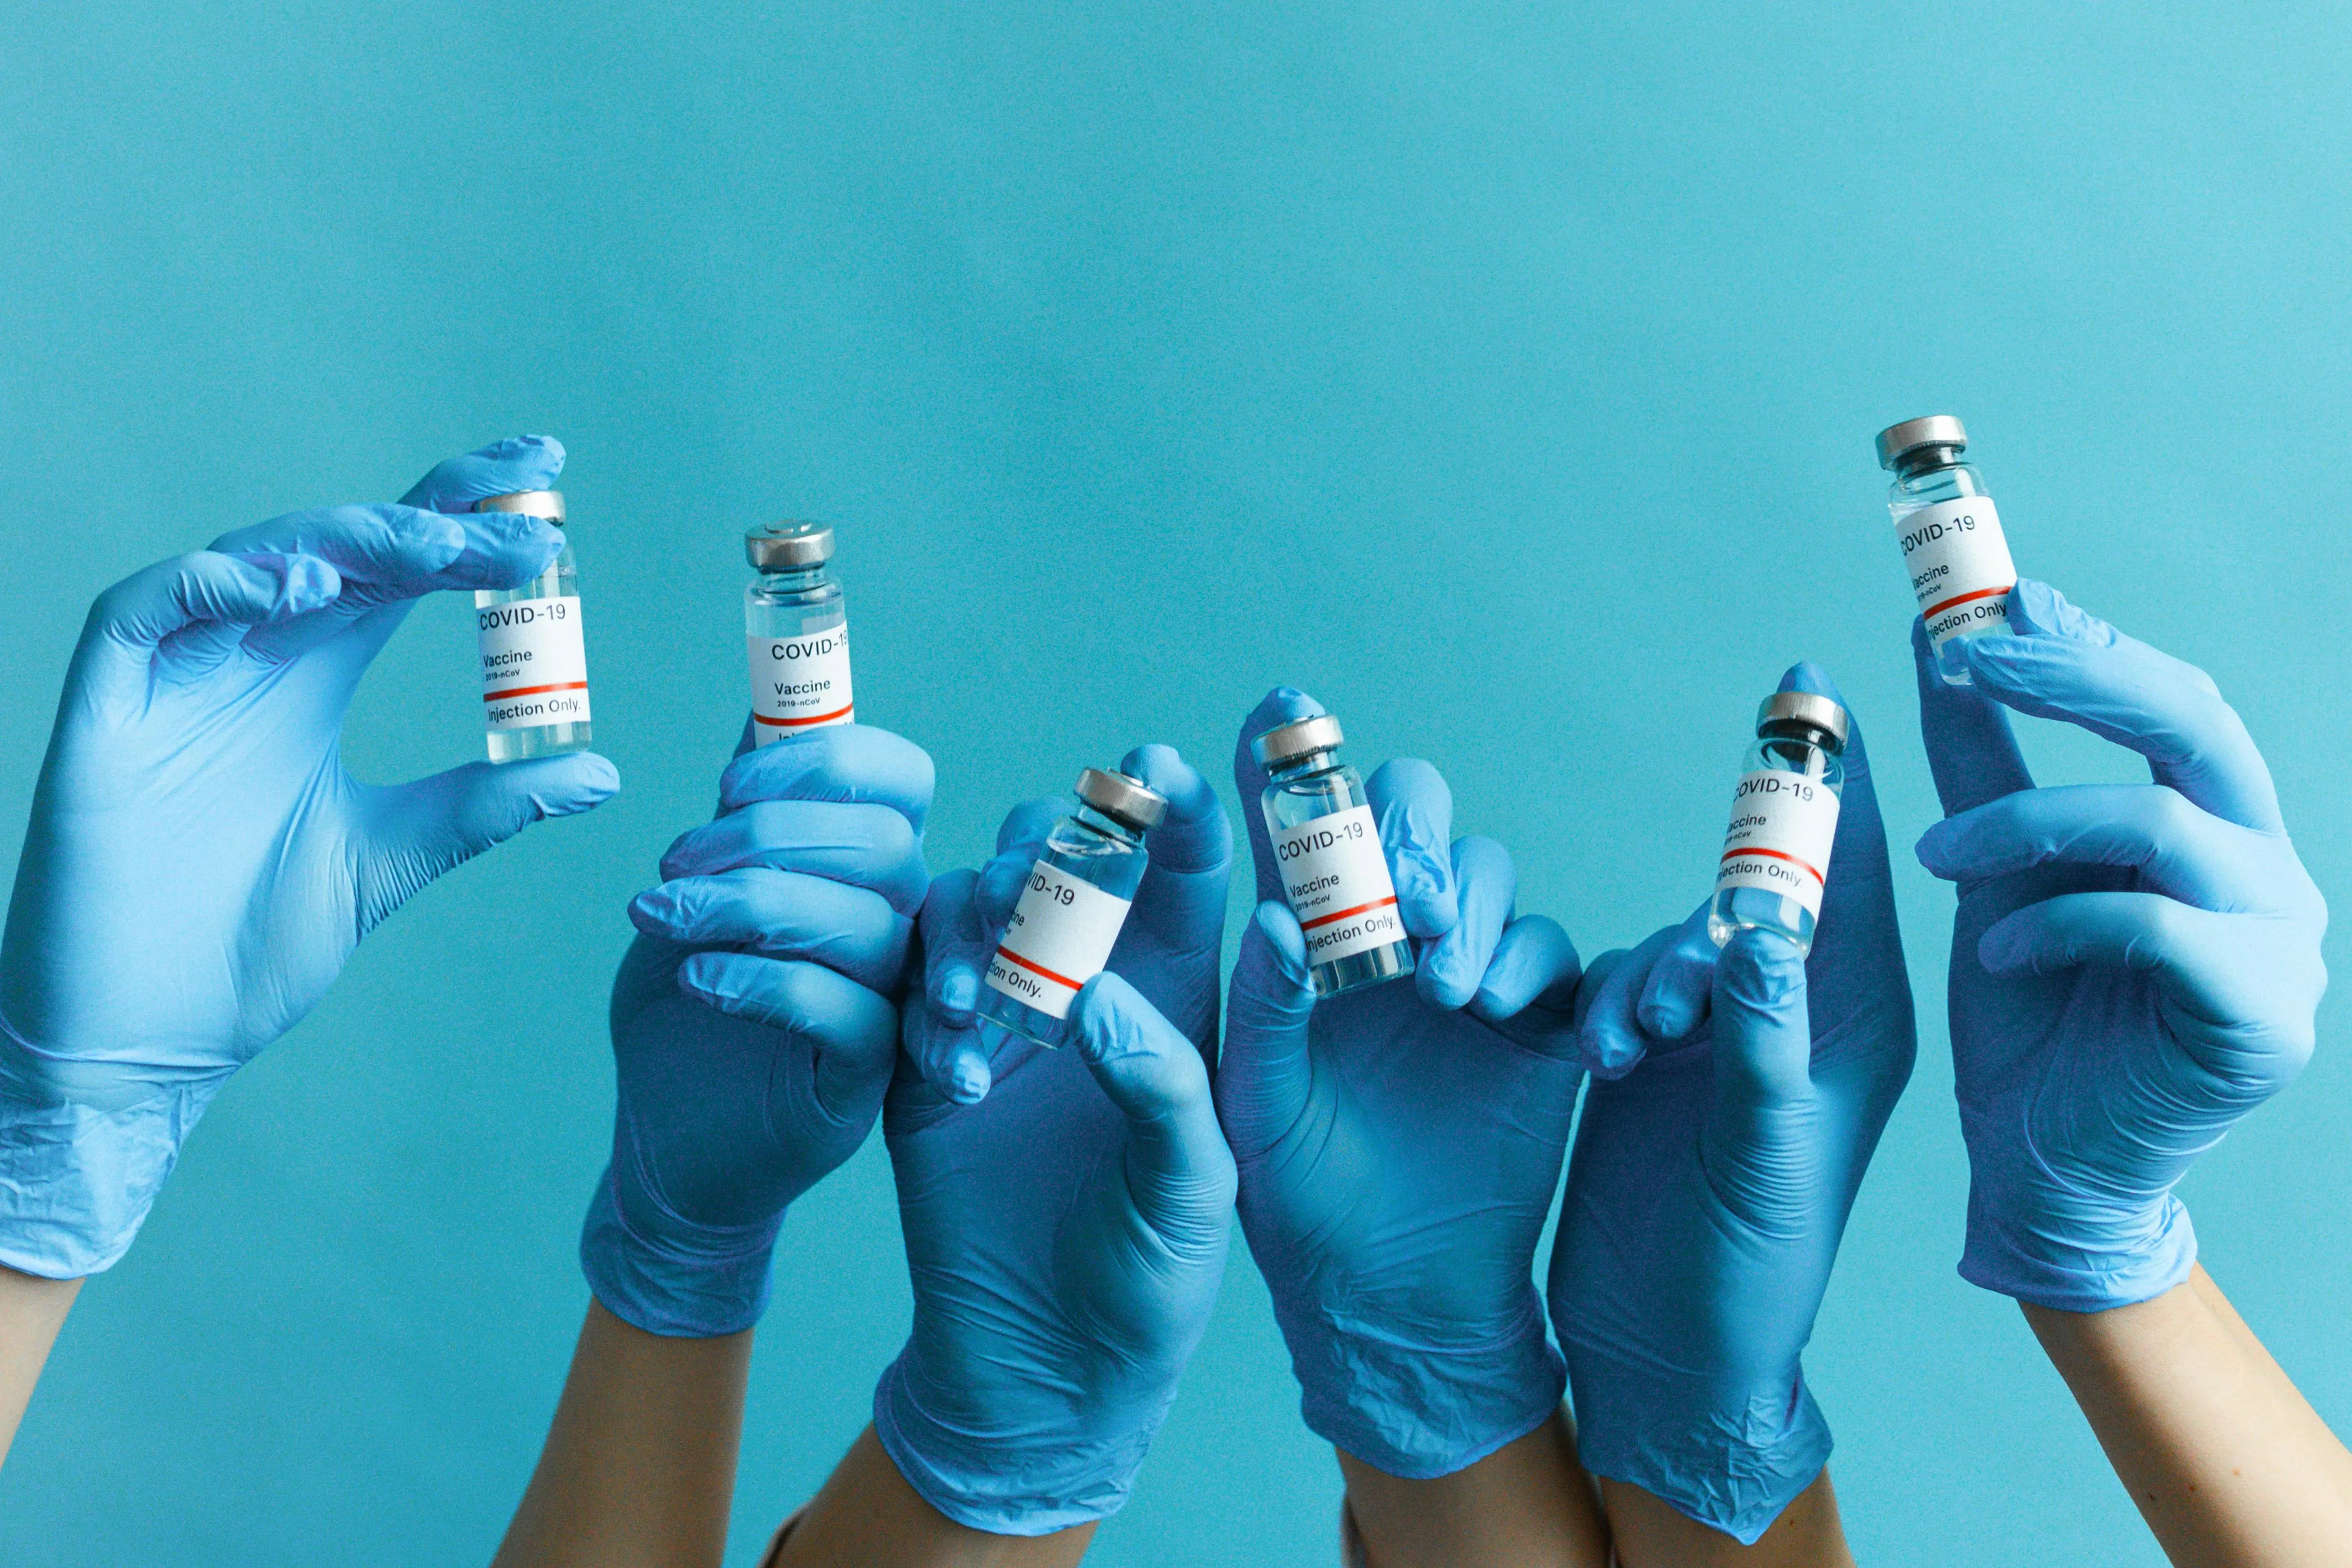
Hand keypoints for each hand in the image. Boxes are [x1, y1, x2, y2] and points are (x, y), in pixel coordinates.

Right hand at [0, 436, 617, 1277]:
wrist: (150, 1045)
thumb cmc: (249, 947)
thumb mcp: (394, 859)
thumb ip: (484, 807)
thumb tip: (603, 770)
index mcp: (311, 682)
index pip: (396, 565)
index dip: (463, 509)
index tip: (548, 473)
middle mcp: (247, 662)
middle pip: (342, 544)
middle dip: (433, 520)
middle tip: (523, 520)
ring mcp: (171, 681)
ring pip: (255, 560)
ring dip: (346, 541)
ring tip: (433, 549)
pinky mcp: (103, 714)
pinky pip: (142, 612)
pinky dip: (215, 585)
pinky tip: (299, 587)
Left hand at [582, 723, 932, 1335]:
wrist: (661, 1141)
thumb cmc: (685, 1010)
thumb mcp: (699, 893)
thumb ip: (742, 812)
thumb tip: (762, 710)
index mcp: (866, 865)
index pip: (903, 780)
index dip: (831, 761)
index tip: (731, 785)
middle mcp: (898, 924)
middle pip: (885, 845)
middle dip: (770, 837)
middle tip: (670, 865)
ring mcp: (895, 1000)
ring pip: (867, 925)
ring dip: (751, 903)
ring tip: (658, 918)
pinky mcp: (871, 1075)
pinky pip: (851, 1012)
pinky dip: (769, 983)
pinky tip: (696, 979)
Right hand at [876, 750, 1234, 1532]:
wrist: (1047, 1372)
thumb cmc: (1152, 1281)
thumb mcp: (1191, 1193)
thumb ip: (1166, 1091)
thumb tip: (1107, 1000)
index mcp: (1179, 996)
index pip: (1184, 874)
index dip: (1175, 808)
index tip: (1159, 765)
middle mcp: (1089, 983)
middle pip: (1069, 860)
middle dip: (1058, 840)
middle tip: (1046, 870)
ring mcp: (1002, 1014)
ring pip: (977, 905)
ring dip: (977, 926)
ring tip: (983, 1004)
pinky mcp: (926, 1059)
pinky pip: (908, 987)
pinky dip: (925, 1006)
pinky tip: (953, 1062)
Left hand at [1219, 687, 1583, 1479]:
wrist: (1384, 1293)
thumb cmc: (1293, 1199)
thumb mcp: (1250, 1112)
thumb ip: (1257, 1015)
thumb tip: (1273, 919)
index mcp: (1304, 935)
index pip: (1294, 820)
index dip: (1288, 757)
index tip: (1281, 704)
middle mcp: (1389, 931)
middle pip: (1412, 815)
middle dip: (1413, 830)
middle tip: (1407, 899)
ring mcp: (1471, 967)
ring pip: (1491, 875)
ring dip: (1474, 910)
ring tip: (1447, 989)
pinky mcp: (1541, 1021)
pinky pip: (1565, 961)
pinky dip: (1545, 975)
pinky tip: (1511, 1019)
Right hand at [1549, 663, 1913, 1543]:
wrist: (1668, 1355)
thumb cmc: (1748, 1274)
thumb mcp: (1767, 1156)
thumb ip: (1765, 1038)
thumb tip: (1763, 923)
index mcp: (1850, 1026)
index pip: (1852, 878)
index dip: (1834, 782)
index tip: (1811, 686)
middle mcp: (1785, 1014)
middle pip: (1760, 891)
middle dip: (1723, 871)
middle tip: (1686, 882)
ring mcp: (1710, 1032)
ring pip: (1675, 938)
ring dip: (1644, 966)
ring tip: (1632, 1035)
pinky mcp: (1640, 1056)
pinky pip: (1608, 982)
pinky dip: (1592, 998)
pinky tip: (1588, 1047)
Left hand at [1914, 580, 2325, 1309]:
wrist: (2037, 1163)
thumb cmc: (2026, 1012)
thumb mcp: (1989, 870)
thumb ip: (1979, 761)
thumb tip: (1939, 639)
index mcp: (2219, 826)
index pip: (2172, 703)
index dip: (2091, 644)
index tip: (1997, 598)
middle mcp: (2269, 870)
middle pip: (2195, 728)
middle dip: (2082, 677)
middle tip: (1975, 654)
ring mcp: (2282, 942)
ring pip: (2158, 826)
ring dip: (2027, 823)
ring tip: (1937, 856)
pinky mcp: (2261, 1016)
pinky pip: (2158, 929)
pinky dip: (2059, 926)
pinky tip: (1997, 955)